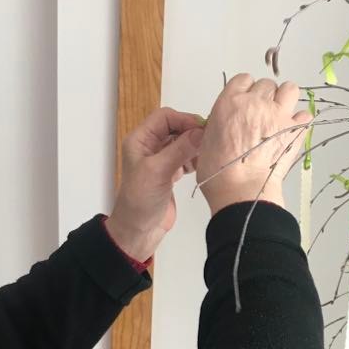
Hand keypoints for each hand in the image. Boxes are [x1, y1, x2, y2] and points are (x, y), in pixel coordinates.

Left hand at [109, 107, 204, 261]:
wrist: (138, 230)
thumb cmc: (141, 199)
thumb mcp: (158, 171)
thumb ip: (179, 150)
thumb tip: (201, 131)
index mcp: (140, 140)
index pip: (164, 117)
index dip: (184, 120)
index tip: (202, 129)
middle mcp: (149, 147)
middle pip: (175, 128)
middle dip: (192, 132)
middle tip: (210, 141)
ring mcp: (160, 160)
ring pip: (182, 143)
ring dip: (195, 146)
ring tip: (207, 154)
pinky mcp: (170, 174)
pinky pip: (185, 158)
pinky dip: (194, 159)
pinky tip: (203, 164)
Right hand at [196, 75, 310, 215]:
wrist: (241, 189)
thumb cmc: (218, 172)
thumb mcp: (207, 140)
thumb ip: (221, 123)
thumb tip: (228, 125)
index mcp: (230, 102)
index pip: (243, 80)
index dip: (245, 91)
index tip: (245, 104)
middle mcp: (255, 102)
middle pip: (266, 85)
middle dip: (264, 97)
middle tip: (261, 116)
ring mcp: (278, 114)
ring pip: (289, 89)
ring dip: (285, 99)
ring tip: (280, 115)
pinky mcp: (295, 130)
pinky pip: (305, 114)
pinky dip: (300, 121)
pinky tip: (292, 131)